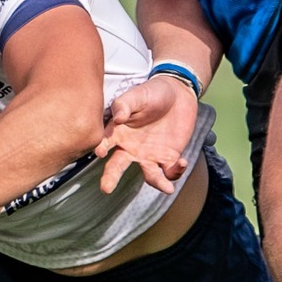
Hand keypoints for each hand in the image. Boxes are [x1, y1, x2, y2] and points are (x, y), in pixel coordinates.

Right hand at [96, 77, 196, 193]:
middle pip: (118, 167)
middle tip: (106, 189)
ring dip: (157, 182)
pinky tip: (182, 161)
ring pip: (150, 176)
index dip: (100, 148)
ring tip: (166, 187)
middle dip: (110, 178)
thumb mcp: (137, 95)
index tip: (99, 152)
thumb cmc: (152, 93)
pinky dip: (176, 171)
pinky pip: (170, 171)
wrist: (178, 94)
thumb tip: (117, 117)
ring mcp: (150, 156)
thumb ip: (124, 105)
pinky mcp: (169, 158)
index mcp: (119, 133)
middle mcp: (131, 149)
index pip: (105, 143)